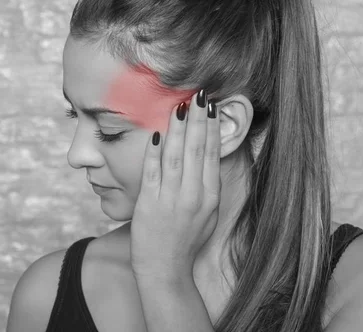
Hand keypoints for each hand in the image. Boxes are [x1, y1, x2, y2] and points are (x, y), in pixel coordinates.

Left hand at [130, 89, 221, 281]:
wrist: (165, 268)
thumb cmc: (187, 239)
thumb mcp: (208, 212)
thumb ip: (208, 184)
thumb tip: (209, 153)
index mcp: (210, 196)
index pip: (212, 154)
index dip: (212, 127)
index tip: (213, 106)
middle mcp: (193, 196)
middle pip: (196, 149)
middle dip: (198, 119)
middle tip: (199, 95)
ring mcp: (171, 199)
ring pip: (175, 156)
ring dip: (178, 128)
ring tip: (180, 106)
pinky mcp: (149, 203)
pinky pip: (152, 171)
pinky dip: (155, 151)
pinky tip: (157, 133)